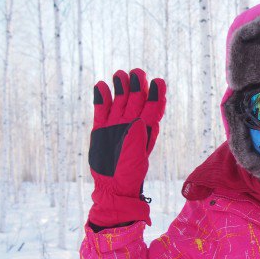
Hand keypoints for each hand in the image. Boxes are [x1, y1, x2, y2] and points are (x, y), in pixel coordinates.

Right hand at [88, 69, 165, 226]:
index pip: (152, 107)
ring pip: (119, 100)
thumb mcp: (139, 152)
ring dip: (119, 87)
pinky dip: (101, 98)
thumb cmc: (131, 171)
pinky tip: (101, 86)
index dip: (156, 94)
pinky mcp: (100, 128)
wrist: (112, 185)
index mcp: (145, 128)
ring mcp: (115, 124)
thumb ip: (141, 135)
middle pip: (135, 99)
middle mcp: (131, 123)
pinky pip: (101, 109)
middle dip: (137, 85)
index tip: (158, 82)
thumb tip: (144, 119)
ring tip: (119, 74)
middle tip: (137, 73)